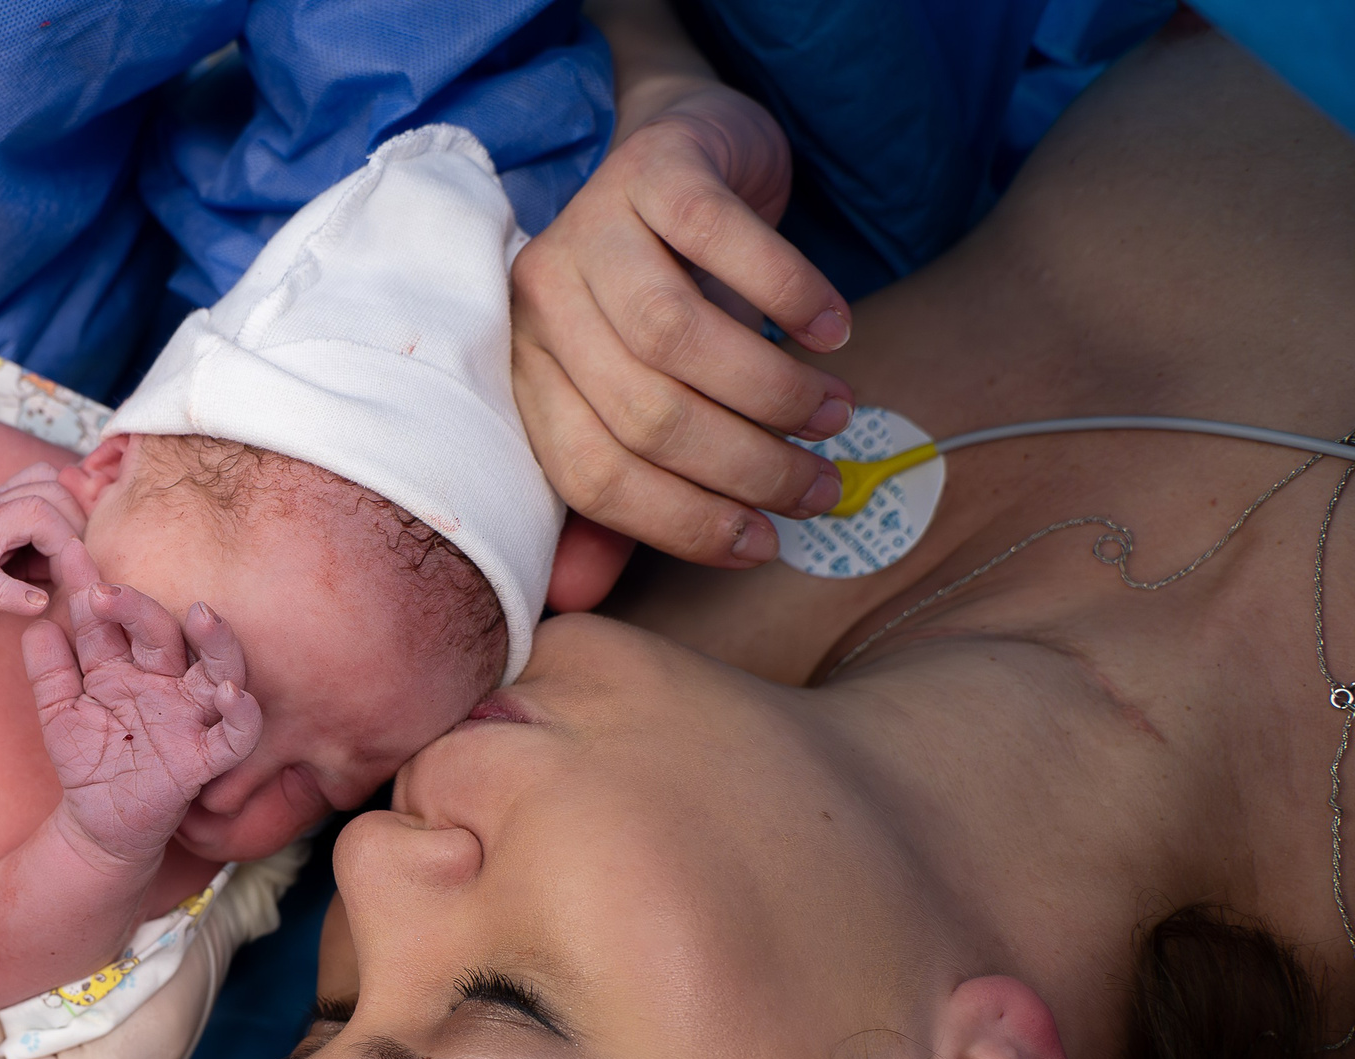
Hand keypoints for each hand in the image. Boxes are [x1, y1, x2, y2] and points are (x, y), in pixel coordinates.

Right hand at [0, 463, 92, 634]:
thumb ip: (37, 553)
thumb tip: (84, 564)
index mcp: (1, 507)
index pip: (58, 487)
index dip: (80, 519)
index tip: (84, 561)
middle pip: (54, 492)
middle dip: (78, 530)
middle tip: (78, 573)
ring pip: (31, 515)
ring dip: (58, 548)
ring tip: (61, 584)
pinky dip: (12, 592)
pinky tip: (32, 607)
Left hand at [24, 585, 262, 865]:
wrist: (99, 825)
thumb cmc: (86, 763)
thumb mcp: (59, 713)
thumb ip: (48, 671)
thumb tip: (35, 625)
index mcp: (125, 666)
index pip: (110, 620)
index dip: (90, 589)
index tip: (68, 555)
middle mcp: (163, 682)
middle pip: (162, 633)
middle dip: (138, 609)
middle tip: (106, 592)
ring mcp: (188, 717)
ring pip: (217, 669)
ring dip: (216, 642)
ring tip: (202, 615)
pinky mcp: (204, 758)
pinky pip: (235, 735)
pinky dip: (240, 714)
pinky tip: (231, 693)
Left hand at [511, 81, 854, 590]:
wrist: (686, 154)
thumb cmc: (670, 299)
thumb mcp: (635, 396)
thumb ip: (612, 493)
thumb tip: (578, 601)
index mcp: (528, 376)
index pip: (591, 478)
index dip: (682, 524)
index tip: (764, 548)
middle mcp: (541, 304)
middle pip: (641, 414)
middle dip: (745, 469)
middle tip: (820, 488)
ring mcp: (589, 228)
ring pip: (677, 338)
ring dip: (771, 393)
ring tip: (834, 417)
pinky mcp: (651, 168)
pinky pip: (723, 242)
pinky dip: (791, 297)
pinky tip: (834, 330)